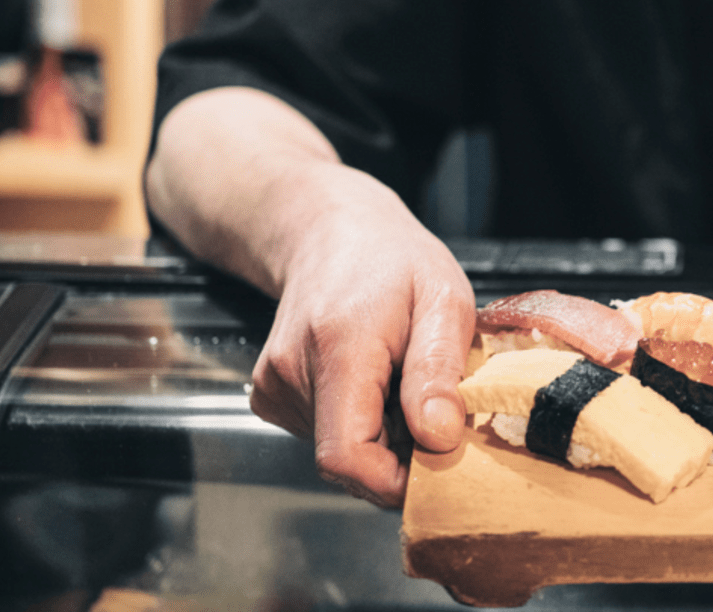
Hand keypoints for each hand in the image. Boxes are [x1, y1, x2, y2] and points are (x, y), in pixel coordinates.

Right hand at [247, 166, 475, 506]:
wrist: (331, 231)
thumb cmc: (393, 261)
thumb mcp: (442, 299)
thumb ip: (438, 370)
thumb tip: (439, 437)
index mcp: (336, 349)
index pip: (347, 457)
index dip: (395, 481)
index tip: (438, 464)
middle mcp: (290, 372)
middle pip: (347, 460)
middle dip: (400, 453)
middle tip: (433, 405)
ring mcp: (273, 385)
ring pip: (339, 449)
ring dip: (383, 433)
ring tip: (401, 378)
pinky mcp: (270, 395)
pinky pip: (325, 434)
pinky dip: (360, 422)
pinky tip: (374, 381)